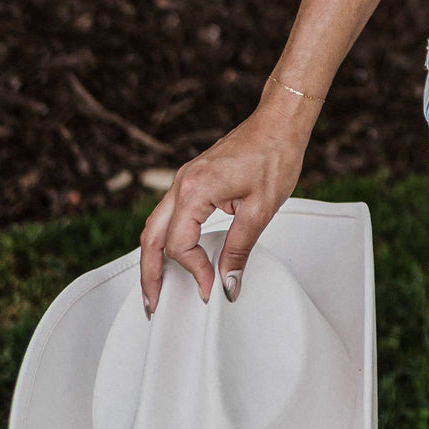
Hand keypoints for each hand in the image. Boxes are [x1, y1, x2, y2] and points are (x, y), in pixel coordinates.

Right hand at [139, 98, 312, 315]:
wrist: (278, 123)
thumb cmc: (274, 156)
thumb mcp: (260, 211)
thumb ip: (239, 250)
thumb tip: (227, 284)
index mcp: (195, 191)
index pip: (179, 245)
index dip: (194, 271)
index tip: (211, 288)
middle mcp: (181, 185)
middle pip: (150, 238)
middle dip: (149, 274)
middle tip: (152, 305)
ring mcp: (182, 181)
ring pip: (153, 227)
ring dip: (152, 259)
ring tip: (156, 288)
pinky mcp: (190, 182)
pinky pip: (167, 216)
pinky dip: (164, 240)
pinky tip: (173, 258)